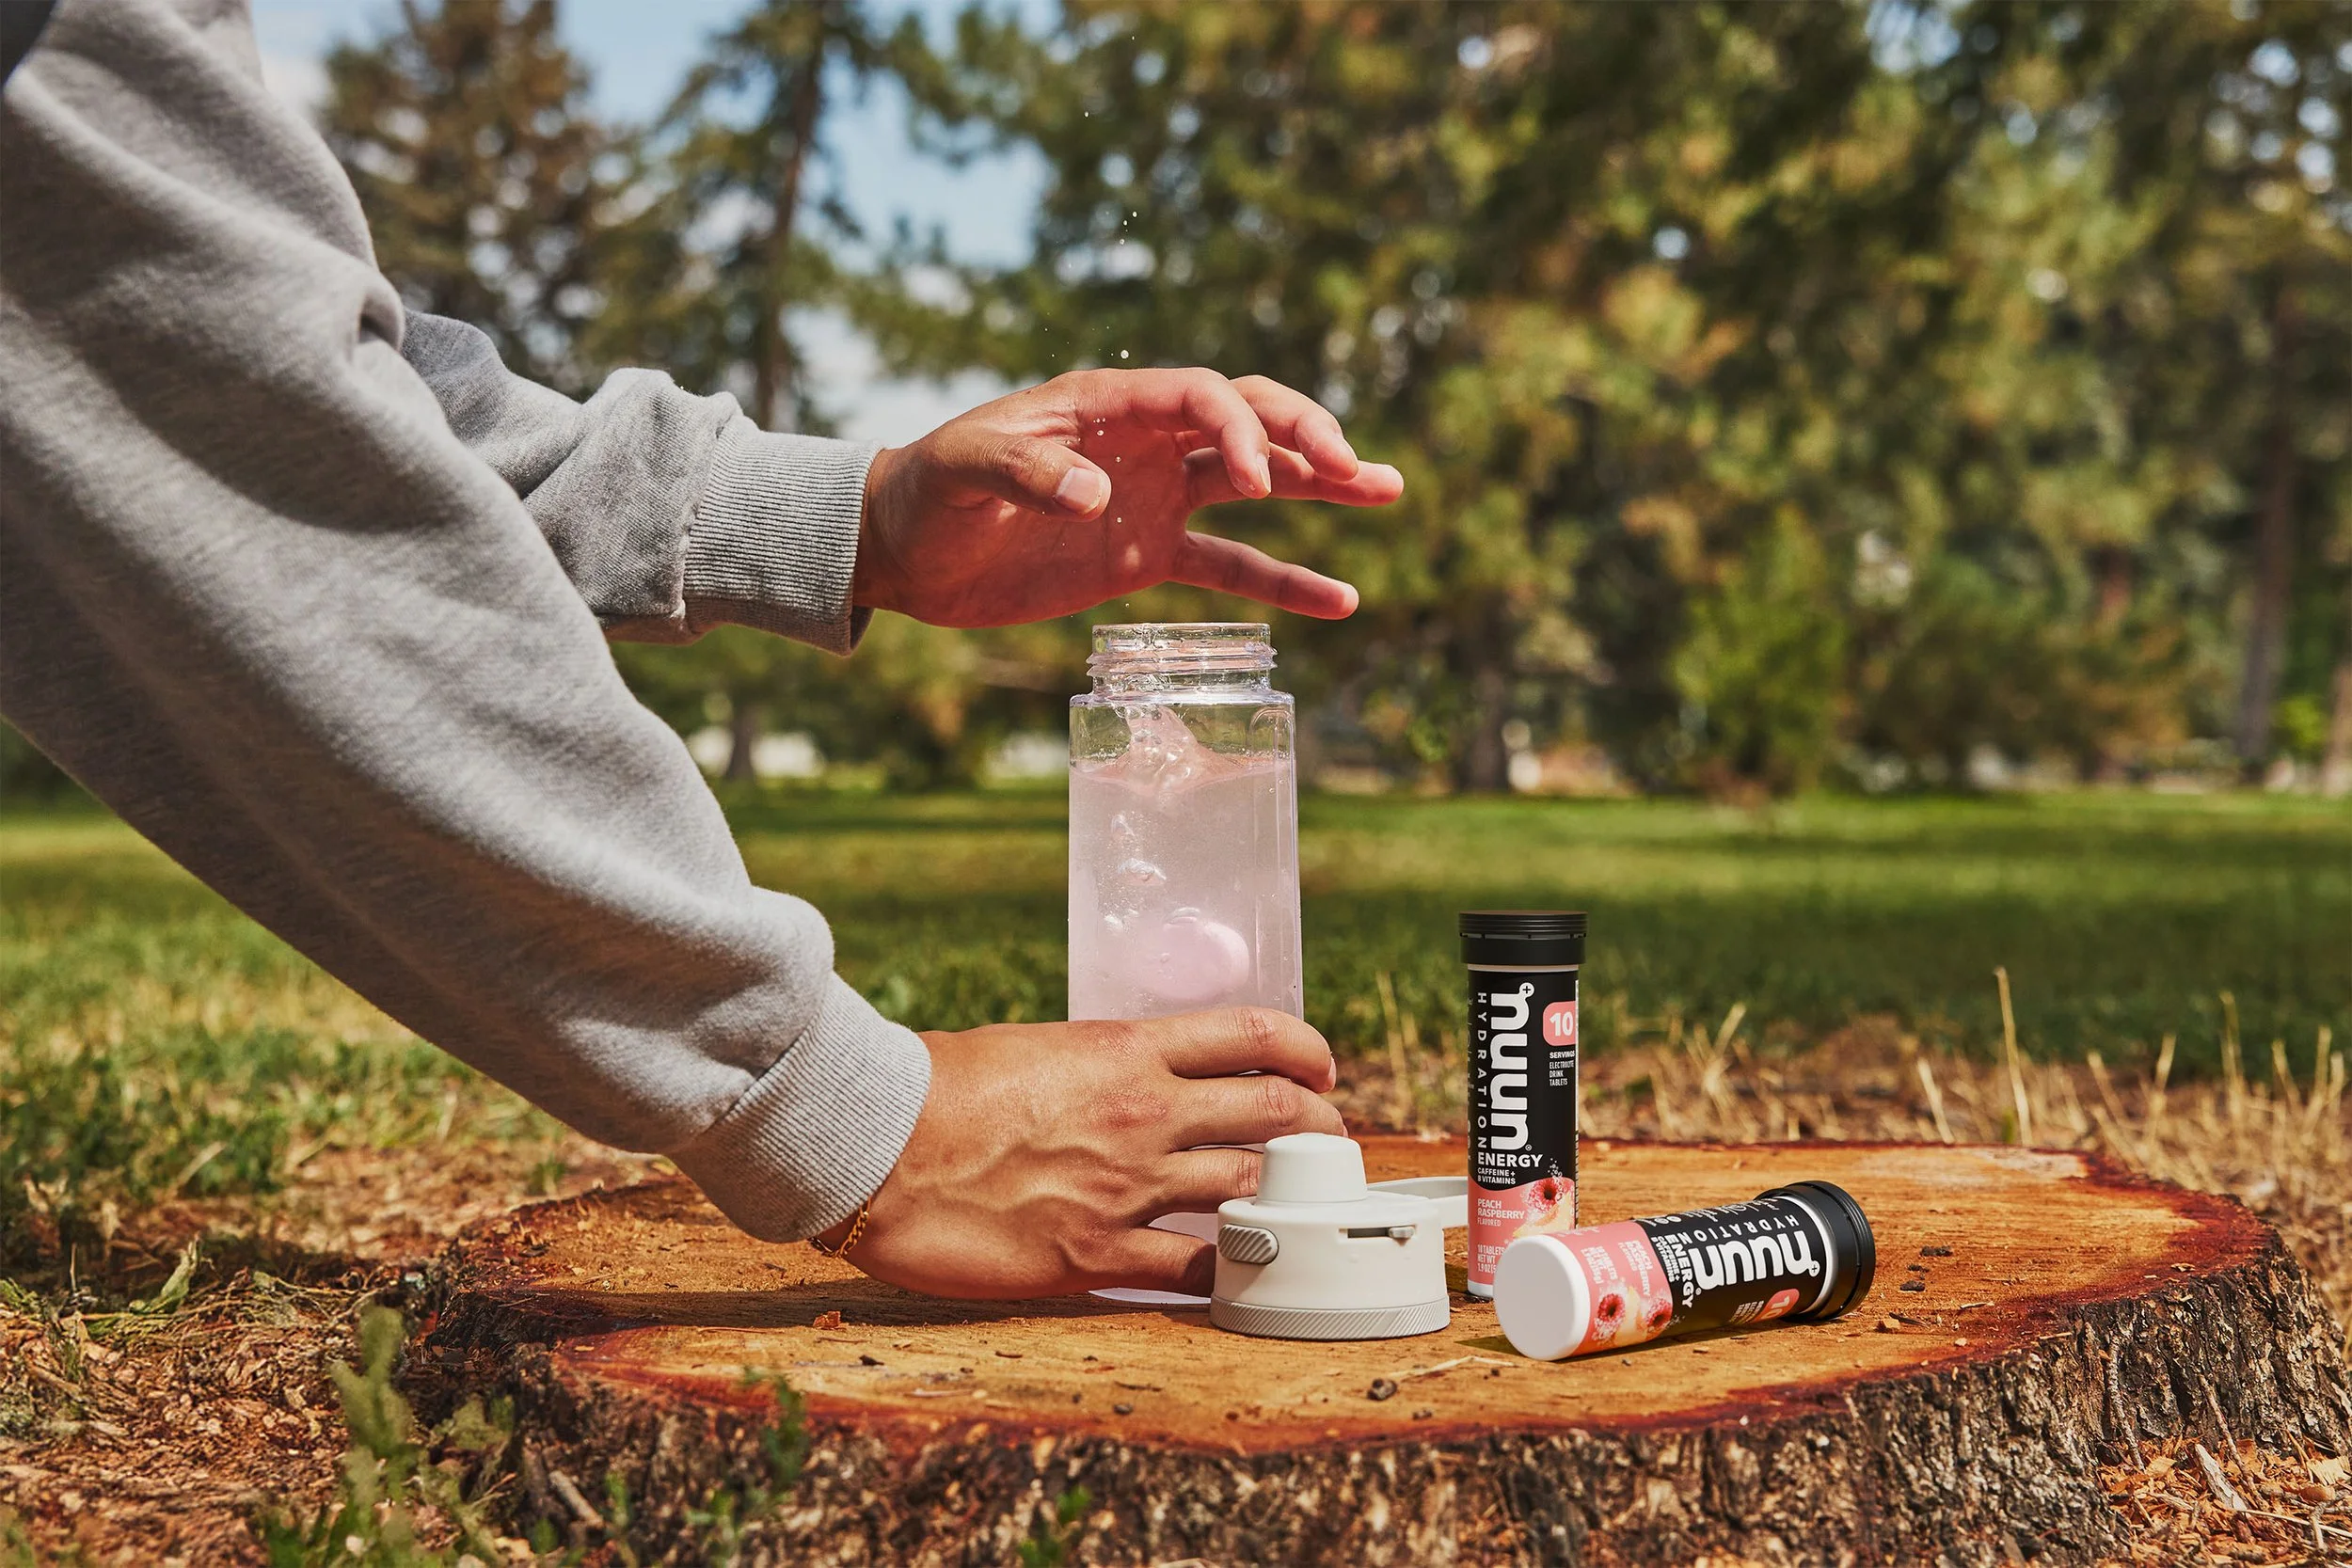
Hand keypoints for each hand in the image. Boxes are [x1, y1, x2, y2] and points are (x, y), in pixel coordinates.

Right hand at [820, 1008, 1345, 1297]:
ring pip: (1249, 1190)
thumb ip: (1097, 1066)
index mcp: (1126, 1049)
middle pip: (1274, 1112)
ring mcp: (1127, 1187)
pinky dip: (1228, 1272)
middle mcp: (1144, 1113)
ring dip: (1282, 1199)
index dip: (1305, 1051)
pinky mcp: (1097, 1257)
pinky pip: (1195, 1271)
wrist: (876, 1146)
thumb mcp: (1035, 1048)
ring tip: (1291, 1209)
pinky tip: (1235, 1275)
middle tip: (1325, 1141)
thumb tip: (1131, 1083)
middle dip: (1318, 1127)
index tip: (1320, 1070)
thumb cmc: (935, 1088)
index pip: (1252, 1034)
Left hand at [853, 368, 1402, 627]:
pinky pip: (1230, 565)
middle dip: (1309, 439)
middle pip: (1248, 422)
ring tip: (1388, 490)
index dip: (1244, 431)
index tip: (1262, 486)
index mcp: (1107, 405)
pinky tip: (1340, 600)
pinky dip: (1285, 580)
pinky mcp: (1145, 555)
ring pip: (1257, 482)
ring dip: (1322, 484)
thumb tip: (1098, 494)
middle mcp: (1143, 442)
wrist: (902, 549)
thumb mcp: (964, 471)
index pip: (1202, 398)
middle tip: (1361, 472)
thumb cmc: (926, 491)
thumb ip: (1028, 473)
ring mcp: (1152, 498)